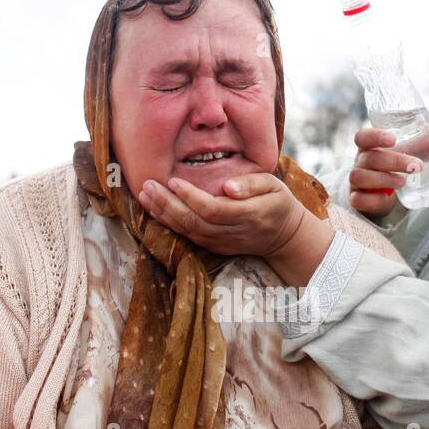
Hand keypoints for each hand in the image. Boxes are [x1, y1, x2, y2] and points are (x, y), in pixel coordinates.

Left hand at [138, 173, 334, 287]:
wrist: (283, 236)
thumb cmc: (277, 203)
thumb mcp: (274, 186)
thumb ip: (252, 185)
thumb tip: (227, 187)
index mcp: (248, 215)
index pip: (213, 209)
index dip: (191, 197)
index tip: (173, 181)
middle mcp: (231, 233)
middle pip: (194, 222)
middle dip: (168, 205)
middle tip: (148, 185)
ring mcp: (221, 242)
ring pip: (187, 231)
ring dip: (163, 214)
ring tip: (144, 195)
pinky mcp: (213, 247)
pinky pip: (187, 236)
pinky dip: (168, 223)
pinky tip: (154, 209)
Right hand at [349, 124, 428, 218]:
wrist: (376, 196)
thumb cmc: (389, 169)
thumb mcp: (402, 155)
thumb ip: (418, 142)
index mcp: (368, 147)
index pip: (363, 136)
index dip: (375, 136)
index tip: (393, 139)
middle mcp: (358, 163)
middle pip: (369, 158)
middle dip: (394, 161)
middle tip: (416, 166)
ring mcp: (355, 182)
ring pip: (360, 176)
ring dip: (383, 179)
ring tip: (403, 182)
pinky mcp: (356, 199)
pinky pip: (358, 199)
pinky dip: (373, 199)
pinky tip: (386, 197)